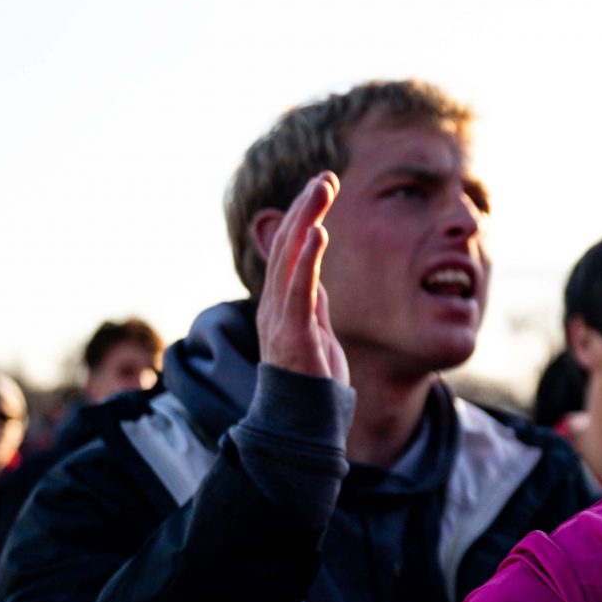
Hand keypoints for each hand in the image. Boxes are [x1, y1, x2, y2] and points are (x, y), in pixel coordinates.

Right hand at [256, 172, 348, 384]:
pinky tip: (317, 231)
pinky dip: (307, 258)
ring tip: (320, 188)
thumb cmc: (311, 383)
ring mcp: (281, 318)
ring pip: (291, 258)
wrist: (303, 425)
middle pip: (287, 245)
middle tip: (325, 176)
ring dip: (306, 219)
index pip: (291, 250)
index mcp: (283, 303)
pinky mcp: (292, 333)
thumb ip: (313, 306)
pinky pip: (299, 289)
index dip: (304, 216)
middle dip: (305, 207)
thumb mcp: (316, 333)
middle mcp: (276, 304)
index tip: (322, 187)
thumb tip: (316, 280)